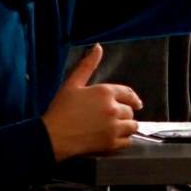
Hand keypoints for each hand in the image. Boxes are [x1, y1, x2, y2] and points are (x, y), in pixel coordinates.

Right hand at [42, 45, 143, 160]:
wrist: (53, 136)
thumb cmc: (60, 110)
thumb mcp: (72, 84)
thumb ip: (87, 65)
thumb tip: (98, 47)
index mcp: (105, 92)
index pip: (128, 93)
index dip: (133, 99)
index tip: (137, 104)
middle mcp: (113, 108)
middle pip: (130, 111)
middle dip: (123, 114)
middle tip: (113, 118)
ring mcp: (114, 127)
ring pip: (132, 126)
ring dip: (126, 127)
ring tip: (115, 128)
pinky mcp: (112, 143)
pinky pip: (127, 142)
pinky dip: (123, 140)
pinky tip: (112, 138)